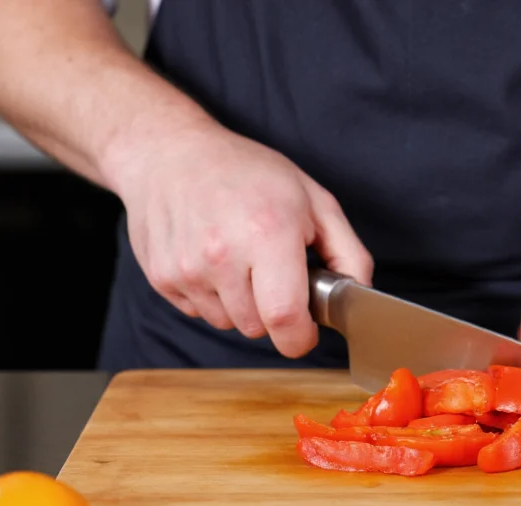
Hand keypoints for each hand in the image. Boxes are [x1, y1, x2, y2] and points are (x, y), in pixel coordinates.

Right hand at [107, 120, 372, 357]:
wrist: (173, 154)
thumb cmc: (251, 174)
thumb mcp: (316, 201)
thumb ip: (349, 253)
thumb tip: (359, 295)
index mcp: (267, 233)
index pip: (284, 318)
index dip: (300, 338)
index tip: (306, 331)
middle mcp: (222, 254)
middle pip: (258, 327)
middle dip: (273, 313)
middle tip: (272, 272)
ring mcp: (186, 268)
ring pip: (229, 323)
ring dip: (241, 305)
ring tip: (239, 260)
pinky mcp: (161, 277)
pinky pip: (200, 312)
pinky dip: (212, 296)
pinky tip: (212, 259)